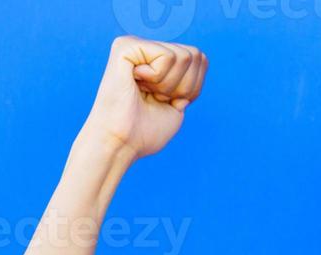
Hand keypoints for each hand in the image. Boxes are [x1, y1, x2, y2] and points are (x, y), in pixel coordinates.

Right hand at [80, 35, 208, 159]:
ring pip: (185, 56)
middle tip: (155, 98)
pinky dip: (159, 78)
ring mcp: (135, 44)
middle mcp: (146, 48)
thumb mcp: (178, 104)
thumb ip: (190, 80)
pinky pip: (168, 56)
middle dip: (184, 87)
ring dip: (170, 86)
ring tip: (145, 92)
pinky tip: (136, 83)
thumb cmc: (145, 132)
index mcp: (156, 61)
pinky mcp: (127, 46)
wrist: (120, 143)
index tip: (167, 101)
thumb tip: (200, 56)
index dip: (192, 88)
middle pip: (196, 55)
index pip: (200, 60)